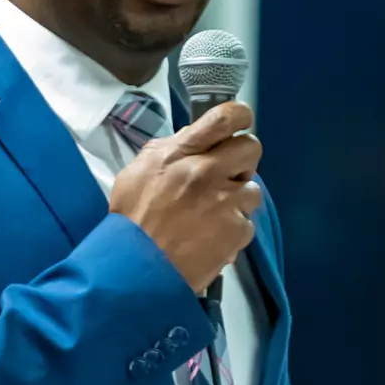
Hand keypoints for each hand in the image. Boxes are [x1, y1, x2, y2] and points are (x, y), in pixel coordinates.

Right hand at [109, 102, 262, 293]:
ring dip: (238, 199)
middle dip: (243, 159)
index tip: (242, 121)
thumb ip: (167, 151)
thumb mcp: (137, 173)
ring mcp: (225, 202)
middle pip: (251, 147)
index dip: (240, 115)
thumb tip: (192, 137)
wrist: (136, 269)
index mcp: (180, 153)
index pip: (224, 118)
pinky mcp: (237, 230)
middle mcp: (207, 172)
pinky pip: (247, 222)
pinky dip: (233, 231)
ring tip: (214, 215)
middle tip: (227, 174)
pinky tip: (213, 238)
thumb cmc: (131, 221)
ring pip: (253, 188)